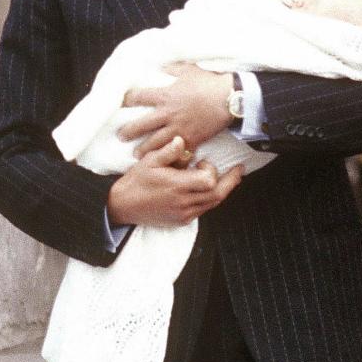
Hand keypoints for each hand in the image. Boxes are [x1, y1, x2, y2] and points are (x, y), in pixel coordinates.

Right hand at [107, 136, 243, 226]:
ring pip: (213, 204)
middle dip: (231, 181)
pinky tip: (206, 190)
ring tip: (227, 178)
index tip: (200, 161)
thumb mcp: (148, 161)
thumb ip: (168, 151)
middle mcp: (183, 203)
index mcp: (176, 186)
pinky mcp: (182, 221)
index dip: (210, 169)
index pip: (208, 181)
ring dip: (221, 190)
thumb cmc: (136, 181)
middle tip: (239, 170)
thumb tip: (182, 140)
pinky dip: (209, 199)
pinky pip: (203, 210)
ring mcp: (184, 214)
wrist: (123, 205)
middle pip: (218, 194)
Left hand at [119, 63, 233, 155]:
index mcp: (164, 95)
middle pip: (140, 125)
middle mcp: (167, 114)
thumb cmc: (208, 82)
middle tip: (121, 136)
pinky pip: (177, 152)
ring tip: (137, 154)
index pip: (137, 97)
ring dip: (144, 149)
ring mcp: (178, 129)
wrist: (230, 99)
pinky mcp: (191, 139)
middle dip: (128, 132)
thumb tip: (160, 66)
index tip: (122, 103)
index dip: (127, 100)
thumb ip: (170, 68)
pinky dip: (169, 158)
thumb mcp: (186, 69)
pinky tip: (163, 161)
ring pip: (155, 143)